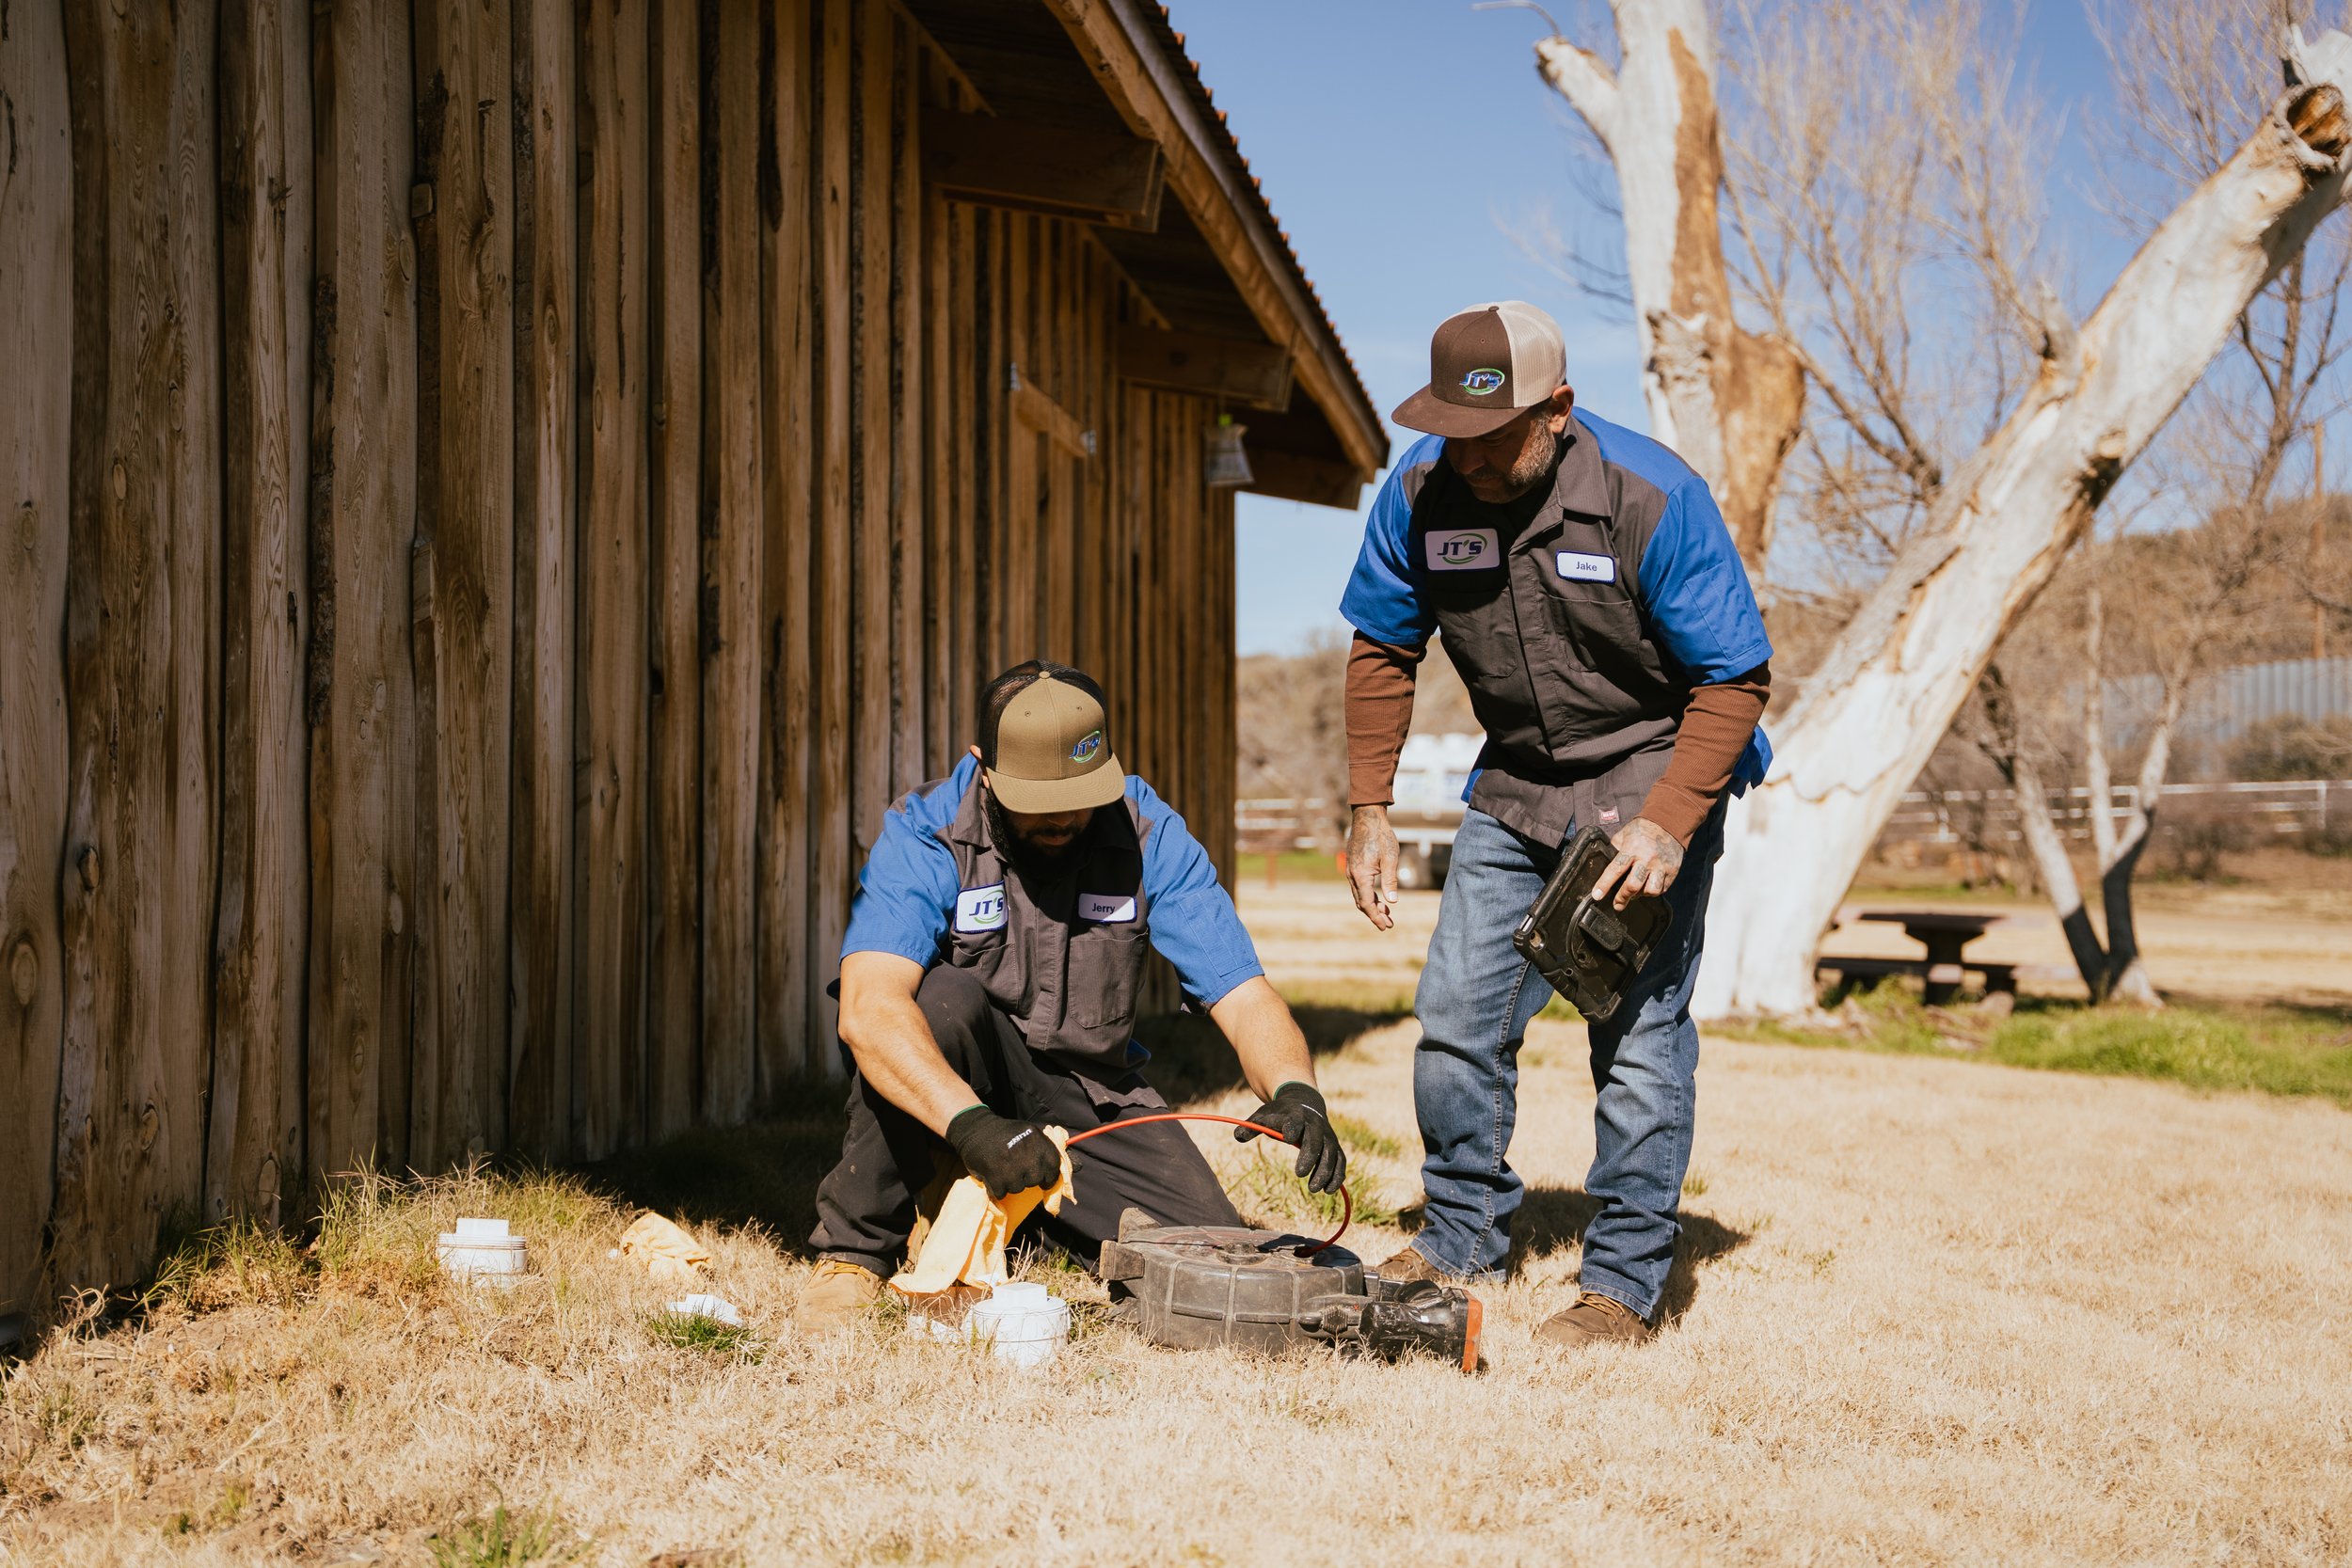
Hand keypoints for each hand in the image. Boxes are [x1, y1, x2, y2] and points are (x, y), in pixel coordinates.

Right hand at [945, 1107, 1063, 1198]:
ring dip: (1010, 1184)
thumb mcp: (1029, 1134)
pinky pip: (1002, 1192)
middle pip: (1035, 1180)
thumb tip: (1077, 1167)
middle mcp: (1026, 1152)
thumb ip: (1048, 1151)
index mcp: (1037, 1140)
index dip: (1049, 1176)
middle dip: (1027, 1179)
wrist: (976, 1129)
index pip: (1053, 1166)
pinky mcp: (994, 1175)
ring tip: (1003, 1170)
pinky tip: (993, 1175)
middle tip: (1016, 1171)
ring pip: (1018, 1188)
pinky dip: (997, 1188)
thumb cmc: (1006, 1134)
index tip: (1043, 1179)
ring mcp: (1010, 1165)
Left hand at [1235, 1081, 1345, 1193]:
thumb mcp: (1263, 1116)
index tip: (1287, 1139)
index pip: (1295, 1121)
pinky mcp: (1334, 1146)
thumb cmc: (1280, 1113)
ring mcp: (1327, 1135)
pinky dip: (1337, 1175)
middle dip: (1310, 1156)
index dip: (1292, 1128)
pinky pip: (1340, 1160)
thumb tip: (1237, 1135)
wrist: (1304, 1103)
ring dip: (1325, 1171)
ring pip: (1331, 1153)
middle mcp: (1315, 1124)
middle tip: (1299, 1174)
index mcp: (1296, 1115)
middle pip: (1316, 1140)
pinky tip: (1328, 1190)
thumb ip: (1251, 1126)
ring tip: (1313, 1189)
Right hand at [1346, 805, 1401, 930]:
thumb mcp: (1390, 859)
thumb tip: (1393, 902)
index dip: (1376, 917)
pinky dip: (1369, 895)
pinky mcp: (1353, 866)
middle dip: (1374, 915)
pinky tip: (1380, 897)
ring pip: (1359, 895)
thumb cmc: (1381, 836)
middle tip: (1388, 924)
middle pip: (1361, 902)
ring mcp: (1351, 870)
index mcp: (1361, 875)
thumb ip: (1390, 881)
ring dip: (1372, 906)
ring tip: (1387, 912)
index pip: (1367, 904)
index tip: (1385, 926)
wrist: (1367, 818)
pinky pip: (1359, 887)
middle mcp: (1352, 875)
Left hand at [1590, 817, 1684, 911]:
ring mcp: (1661, 866)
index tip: (1597, 895)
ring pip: (1651, 890)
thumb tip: (1602, 864)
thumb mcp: (1624, 835)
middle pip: (1633, 885)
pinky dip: (1653, 891)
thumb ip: (1614, 850)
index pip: (1615, 869)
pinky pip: (1662, 889)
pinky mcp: (1672, 871)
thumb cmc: (1642, 829)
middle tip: (1617, 904)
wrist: (1669, 822)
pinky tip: (1647, 886)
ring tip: (1636, 892)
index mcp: (1632, 848)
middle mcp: (1647, 859)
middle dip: (1622, 897)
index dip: (1604, 884)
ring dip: (1641, 895)